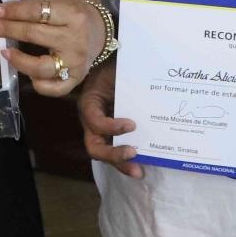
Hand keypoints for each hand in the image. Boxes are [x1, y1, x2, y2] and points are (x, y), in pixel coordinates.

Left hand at [0, 0, 99, 97]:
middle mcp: (75, 40)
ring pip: (41, 67)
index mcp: (73, 15)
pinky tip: (29, 76)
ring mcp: (76, 63)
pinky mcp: (76, 80)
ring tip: (4, 53)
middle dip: (8, 30)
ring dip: (18, 60)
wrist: (100, 33)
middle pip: (35, 35)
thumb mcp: (60, 6)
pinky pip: (53, 89)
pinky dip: (38, 84)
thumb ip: (34, 11)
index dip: (14, 11)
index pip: (38, 11)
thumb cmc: (72, 18)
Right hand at [75, 59, 141, 178]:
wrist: (113, 64)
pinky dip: (129, 159)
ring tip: (139, 171)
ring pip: (105, 153)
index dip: (111, 127)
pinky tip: (145, 164)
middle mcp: (92, 122)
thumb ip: (123, 81)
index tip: (132, 124)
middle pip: (94, 147)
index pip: (94, 121)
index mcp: (89, 104)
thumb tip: (146, 89)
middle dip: (113, 155)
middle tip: (133, 154)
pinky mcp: (114, 135)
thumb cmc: (114, 66)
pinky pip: (118, 149)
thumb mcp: (115, 70)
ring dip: (121, 164)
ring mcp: (102, 131)